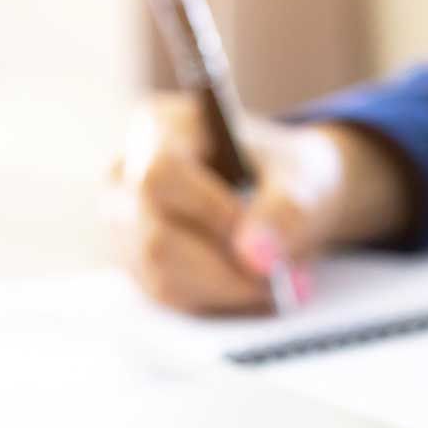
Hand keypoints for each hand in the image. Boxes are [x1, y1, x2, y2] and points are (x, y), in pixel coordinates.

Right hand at [104, 93, 417, 313]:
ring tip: (274, 282)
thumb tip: (257, 255)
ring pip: (159, 274)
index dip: (208, 213)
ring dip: (224, 288)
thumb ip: (286, 210)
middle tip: (278, 278)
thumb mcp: (302, 179)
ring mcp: (125, 223)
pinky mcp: (137, 263)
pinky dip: (216, 299)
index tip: (258, 241)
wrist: (286, 193)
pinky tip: (252, 288)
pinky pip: (168, 295)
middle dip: (223, 267)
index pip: (161, 174)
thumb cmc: (286, 173)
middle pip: (154, 235)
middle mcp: (126, 174)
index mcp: (161, 128)